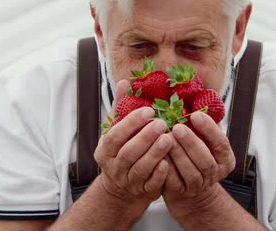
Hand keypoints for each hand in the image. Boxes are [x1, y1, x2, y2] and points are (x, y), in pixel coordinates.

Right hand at [93, 80, 172, 213]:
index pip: (115, 136)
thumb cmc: (122, 151)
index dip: (131, 123)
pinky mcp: (144, 192)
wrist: (122, 189)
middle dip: (145, 137)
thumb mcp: (117, 131)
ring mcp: (129, 182)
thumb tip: (125, 82)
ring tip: (169, 138)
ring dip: (155, 153)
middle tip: (162, 123)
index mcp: (105, 150)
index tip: (149, 111)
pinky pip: (152, 185)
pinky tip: (169, 162)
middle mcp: (114, 168)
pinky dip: (160, 174)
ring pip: (140, 169)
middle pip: (128, 153)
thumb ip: (121, 108)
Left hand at [162, 111, 235, 215]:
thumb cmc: (197, 156)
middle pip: (205, 160)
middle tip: (177, 127)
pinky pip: (173, 182)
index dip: (209, 129)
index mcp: (225, 159)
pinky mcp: (180, 194)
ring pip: (190, 172)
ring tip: (165, 139)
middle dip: (191, 143)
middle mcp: (215, 174)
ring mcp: (198, 186)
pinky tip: (158, 155)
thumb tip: (200, 97)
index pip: (221, 143)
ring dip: (177, 155)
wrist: (190, 191)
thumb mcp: (206, 142)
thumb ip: (205, 126)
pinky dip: (166, 169)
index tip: (196, 115)